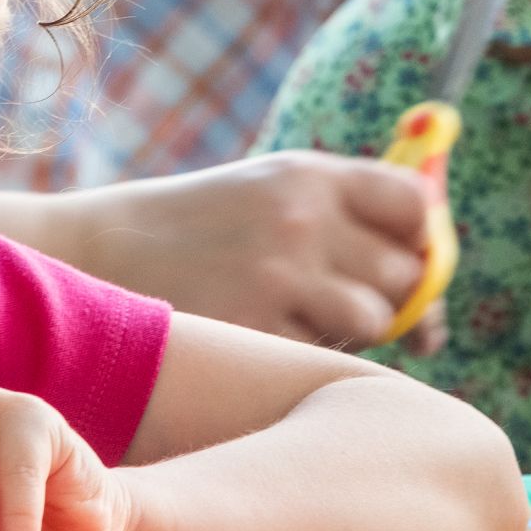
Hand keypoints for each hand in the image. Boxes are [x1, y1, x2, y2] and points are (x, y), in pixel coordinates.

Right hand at [80, 153, 445, 352]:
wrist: (98, 253)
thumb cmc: (198, 230)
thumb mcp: (268, 193)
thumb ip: (347, 219)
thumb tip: (432, 294)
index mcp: (309, 176)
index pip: (416, 204)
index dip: (420, 239)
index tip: (401, 259)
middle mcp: (303, 218)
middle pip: (406, 272)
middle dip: (391, 294)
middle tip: (343, 299)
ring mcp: (281, 277)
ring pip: (374, 320)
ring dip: (352, 329)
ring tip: (300, 316)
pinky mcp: (257, 329)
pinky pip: (324, 354)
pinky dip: (308, 354)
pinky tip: (266, 335)